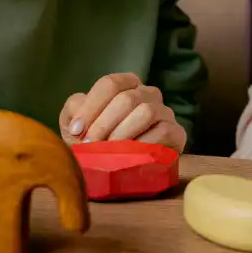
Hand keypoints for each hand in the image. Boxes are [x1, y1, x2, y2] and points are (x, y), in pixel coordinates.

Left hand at [60, 73, 186, 151]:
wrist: (118, 169)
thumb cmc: (97, 141)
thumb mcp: (78, 123)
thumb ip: (74, 110)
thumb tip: (79, 115)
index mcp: (126, 85)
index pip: (110, 84)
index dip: (91, 107)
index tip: (76, 131)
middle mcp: (148, 93)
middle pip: (127, 98)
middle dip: (104, 124)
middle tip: (90, 146)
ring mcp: (164, 112)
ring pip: (146, 112)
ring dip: (122, 134)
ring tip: (108, 152)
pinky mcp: (176, 133)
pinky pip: (163, 131)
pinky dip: (143, 144)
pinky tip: (129, 157)